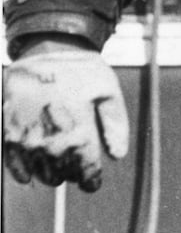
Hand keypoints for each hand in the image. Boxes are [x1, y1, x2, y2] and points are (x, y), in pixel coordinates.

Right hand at [3, 40, 128, 191]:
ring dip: (52, 174)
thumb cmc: (81, 70)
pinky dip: (25, 172)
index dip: (91, 180)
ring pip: (41, 173)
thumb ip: (116, 125)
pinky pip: (15, 166)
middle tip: (77, 166)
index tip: (93, 182)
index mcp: (79, 131)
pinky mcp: (8, 133)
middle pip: (63, 175)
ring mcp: (26, 138)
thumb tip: (117, 156)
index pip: (87, 171)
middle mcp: (51, 140)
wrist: (45, 50)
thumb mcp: (109, 92)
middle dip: (73, 174)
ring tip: (60, 164)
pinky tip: (33, 170)